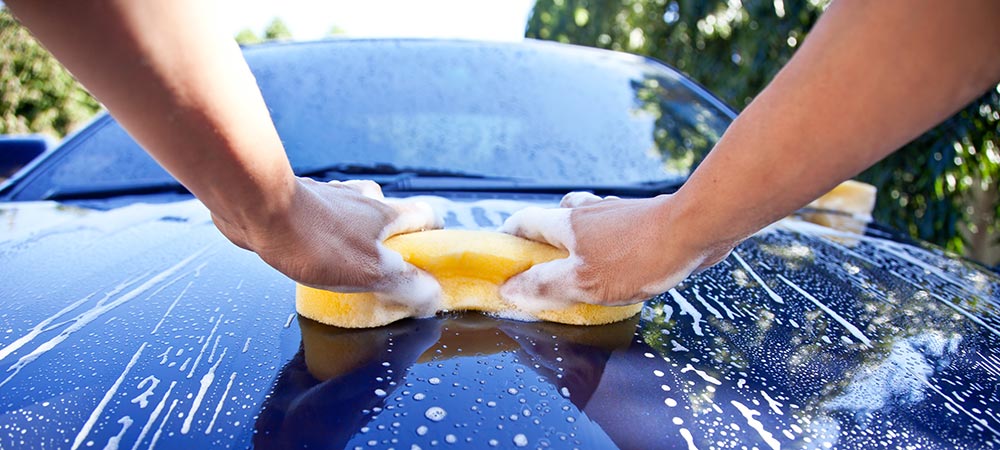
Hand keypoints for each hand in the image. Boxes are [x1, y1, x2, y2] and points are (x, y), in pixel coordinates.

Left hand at [213, 177, 441, 306]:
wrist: (259, 209)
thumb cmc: (316, 242)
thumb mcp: (370, 273)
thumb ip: (406, 284)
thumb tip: (433, 296)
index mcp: (386, 213)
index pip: (426, 215)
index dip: (432, 236)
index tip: (427, 259)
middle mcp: (363, 198)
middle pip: (390, 214)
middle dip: (390, 240)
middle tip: (380, 267)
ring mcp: (331, 197)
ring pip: (355, 211)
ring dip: (356, 232)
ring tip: (345, 260)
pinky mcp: (301, 201)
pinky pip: (323, 215)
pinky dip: (325, 230)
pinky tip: (311, 249)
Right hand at [499, 192, 732, 306]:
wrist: (695, 230)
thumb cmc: (638, 257)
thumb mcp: (584, 282)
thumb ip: (544, 286)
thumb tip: (509, 289)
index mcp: (566, 224)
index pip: (524, 221)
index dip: (509, 236)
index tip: (502, 253)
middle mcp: (588, 211)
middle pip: (556, 217)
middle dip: (545, 237)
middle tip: (543, 262)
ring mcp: (617, 212)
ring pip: (587, 219)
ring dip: (579, 237)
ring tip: (583, 264)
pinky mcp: (643, 220)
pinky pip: (615, 228)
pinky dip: (608, 241)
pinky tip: (621, 261)